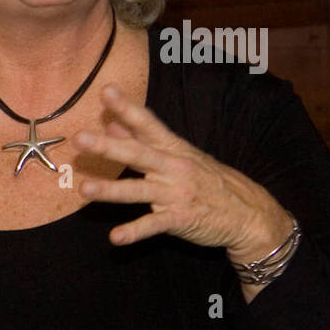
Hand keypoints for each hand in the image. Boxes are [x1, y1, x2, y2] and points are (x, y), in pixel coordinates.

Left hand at [72, 84, 294, 268]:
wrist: (249, 214)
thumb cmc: (209, 181)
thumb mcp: (180, 156)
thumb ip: (143, 141)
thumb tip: (113, 123)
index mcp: (173, 149)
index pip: (147, 125)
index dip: (127, 108)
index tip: (105, 91)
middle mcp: (174, 168)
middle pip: (138, 154)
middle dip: (108, 147)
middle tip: (80, 138)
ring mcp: (177, 193)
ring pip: (139, 190)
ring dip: (111, 190)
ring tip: (84, 189)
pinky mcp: (181, 219)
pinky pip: (154, 225)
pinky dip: (135, 232)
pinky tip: (116, 238)